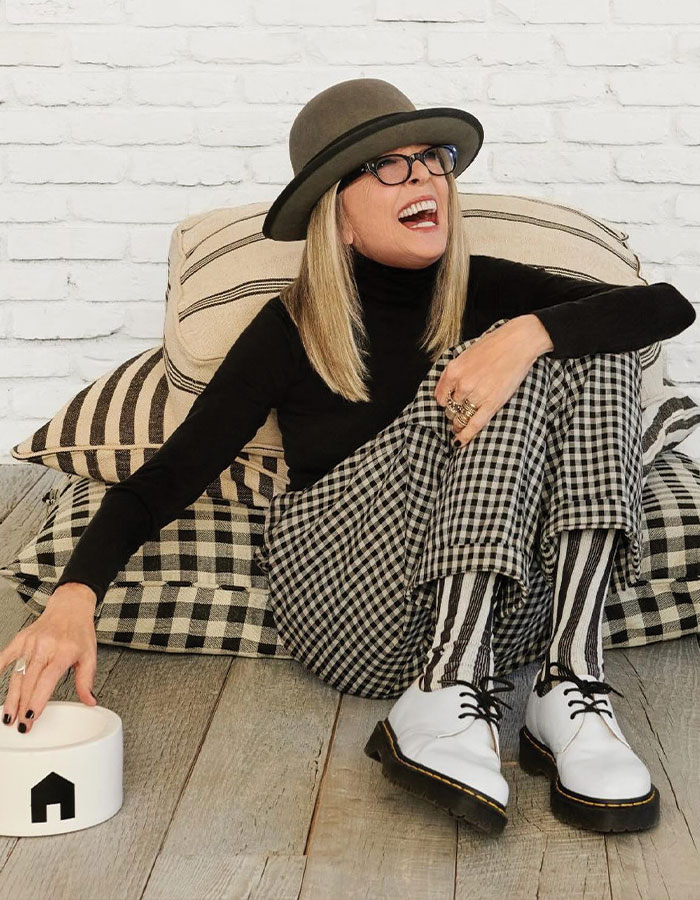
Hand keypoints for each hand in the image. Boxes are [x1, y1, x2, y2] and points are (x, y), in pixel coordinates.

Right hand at [0, 583, 98, 733]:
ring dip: (11, 697)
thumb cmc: (79, 631)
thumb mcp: (89, 655)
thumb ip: (85, 680)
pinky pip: (5, 657)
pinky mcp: (20, 640)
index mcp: (63, 652)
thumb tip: (89, 701)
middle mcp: (44, 647)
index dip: (37, 701)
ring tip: (8, 715)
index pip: (46, 681)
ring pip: (17, 674)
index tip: (32, 717)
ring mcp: (30, 643)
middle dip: (23, 706)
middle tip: (21, 725)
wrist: (70, 606)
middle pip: (29, 681)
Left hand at [434, 316, 550, 446]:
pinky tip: (460, 441)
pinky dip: (466, 435)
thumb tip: (442, 390)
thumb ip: (453, 373)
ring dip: (458, 423)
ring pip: (459, 417)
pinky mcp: (492, 403)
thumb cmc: (494, 345)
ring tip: (459, 426)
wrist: (518, 343)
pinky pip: (474, 424)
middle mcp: (462, 384)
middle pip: (450, 408)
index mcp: (453, 371)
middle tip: (459, 412)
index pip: (439, 396)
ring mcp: (477, 395)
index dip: (444, 402)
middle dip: (453, 412)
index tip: (448, 404)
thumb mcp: (465, 355)